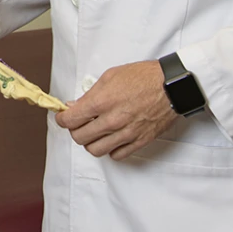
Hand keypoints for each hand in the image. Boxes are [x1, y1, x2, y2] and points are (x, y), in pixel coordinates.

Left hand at [56, 60, 176, 160]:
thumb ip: (90, 94)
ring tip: (94, 132)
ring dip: (91, 142)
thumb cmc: (143, 77)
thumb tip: (74, 106)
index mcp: (102, 102)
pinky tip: (111, 138)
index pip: (70, 120)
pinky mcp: (139, 141)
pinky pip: (117, 155)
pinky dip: (110, 149)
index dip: (62, 119)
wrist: (171, 86)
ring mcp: (126, 133)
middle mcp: (112, 121)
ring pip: (96, 150)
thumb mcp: (110, 76)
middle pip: (80, 138)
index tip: (63, 117)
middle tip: (78, 123)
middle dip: (75, 130)